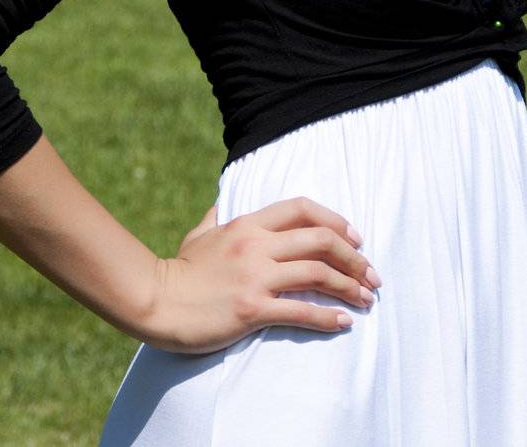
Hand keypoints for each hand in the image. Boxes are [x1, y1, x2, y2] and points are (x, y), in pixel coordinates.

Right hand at [140, 196, 382, 353]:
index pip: (303, 209)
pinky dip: (327, 317)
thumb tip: (221, 203)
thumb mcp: (199, 234)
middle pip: (321, 240)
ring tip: (365, 299)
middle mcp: (256, 245)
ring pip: (317, 274)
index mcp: (248, 224)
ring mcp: (255, 277)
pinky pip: (300, 311)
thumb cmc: (179, 271)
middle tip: (371, 275)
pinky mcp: (252, 309)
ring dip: (349, 286)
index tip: (355, 239)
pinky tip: (343, 323)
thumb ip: (216, 217)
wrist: (155, 301)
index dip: (336, 221)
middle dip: (354, 258)